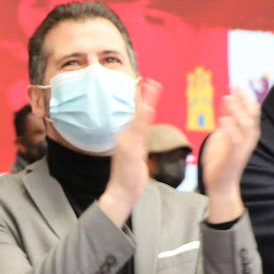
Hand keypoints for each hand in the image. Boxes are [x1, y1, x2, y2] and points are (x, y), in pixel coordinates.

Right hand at [99, 79, 161, 227]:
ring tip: (152, 87)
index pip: (136, 115)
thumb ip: (136, 144)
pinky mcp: (131, 150)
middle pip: (136, 113)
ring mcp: (128, 143)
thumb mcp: (134, 157)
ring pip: (138, 119)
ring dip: (144, 102)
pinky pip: (139, 131)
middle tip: (152, 80)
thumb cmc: (129, 177)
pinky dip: (142, 118)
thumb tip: (139, 135)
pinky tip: (147, 107)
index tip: (147, 85)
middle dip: (143, 96)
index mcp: (128, 137)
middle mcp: (126, 137)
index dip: (141, 100)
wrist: (122, 193)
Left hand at [200, 87, 260, 221]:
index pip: (251, 110)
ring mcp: (243, 148)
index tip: (237, 83)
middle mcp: (249, 139)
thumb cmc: (222, 159)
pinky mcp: (234, 157)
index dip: (246, 96)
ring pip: (245, 126)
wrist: (221, 184)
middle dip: (245, 99)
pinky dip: (230, 129)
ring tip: (227, 98)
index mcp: (247, 132)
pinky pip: (235, 141)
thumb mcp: (223, 134)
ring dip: (237, 110)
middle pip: (252, 115)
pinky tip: (223, 119)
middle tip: (235, 85)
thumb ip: (227, 118)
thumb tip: (227, 99)